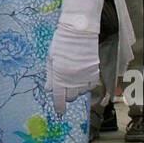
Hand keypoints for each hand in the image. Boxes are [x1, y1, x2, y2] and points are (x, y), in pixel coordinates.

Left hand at [46, 0, 101, 114]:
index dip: (59, 107)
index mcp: (59, 76)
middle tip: (64, 88)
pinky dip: (86, 85)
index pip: (59, 98)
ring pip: (81, 92)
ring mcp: (85, 76)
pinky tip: (82, 78)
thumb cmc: (61, 42)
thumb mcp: (50, 58)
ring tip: (73, 79)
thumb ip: (50, 76)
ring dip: (77, 89)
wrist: (79, 31)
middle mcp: (73, 79)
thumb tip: (49, 90)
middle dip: (66, 95)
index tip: (59, 111)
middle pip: (71, 97)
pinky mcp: (94, 72)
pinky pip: (91, 86)